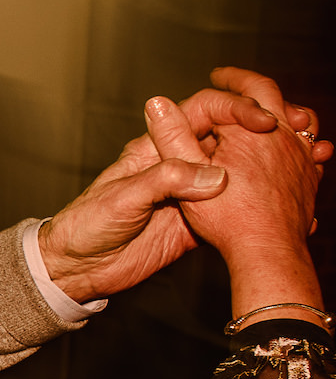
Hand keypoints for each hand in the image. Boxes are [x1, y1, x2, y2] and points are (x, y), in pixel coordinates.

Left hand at [37, 67, 330, 302]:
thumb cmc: (86, 225)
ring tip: (301, 164)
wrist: (77, 269)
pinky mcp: (197, 223)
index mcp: (156, 147)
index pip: (203, 112)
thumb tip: (216, 175)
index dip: (235, 110)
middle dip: (261, 133)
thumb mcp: (123, 197)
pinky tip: (283, 206)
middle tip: (295, 135)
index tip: (262, 120)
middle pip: (228, 137)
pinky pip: (232, 209)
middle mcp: (177, 165)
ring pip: (236, 171)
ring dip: (265, 167)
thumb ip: (166, 181)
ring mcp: (189, 193)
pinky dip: (256, 206)